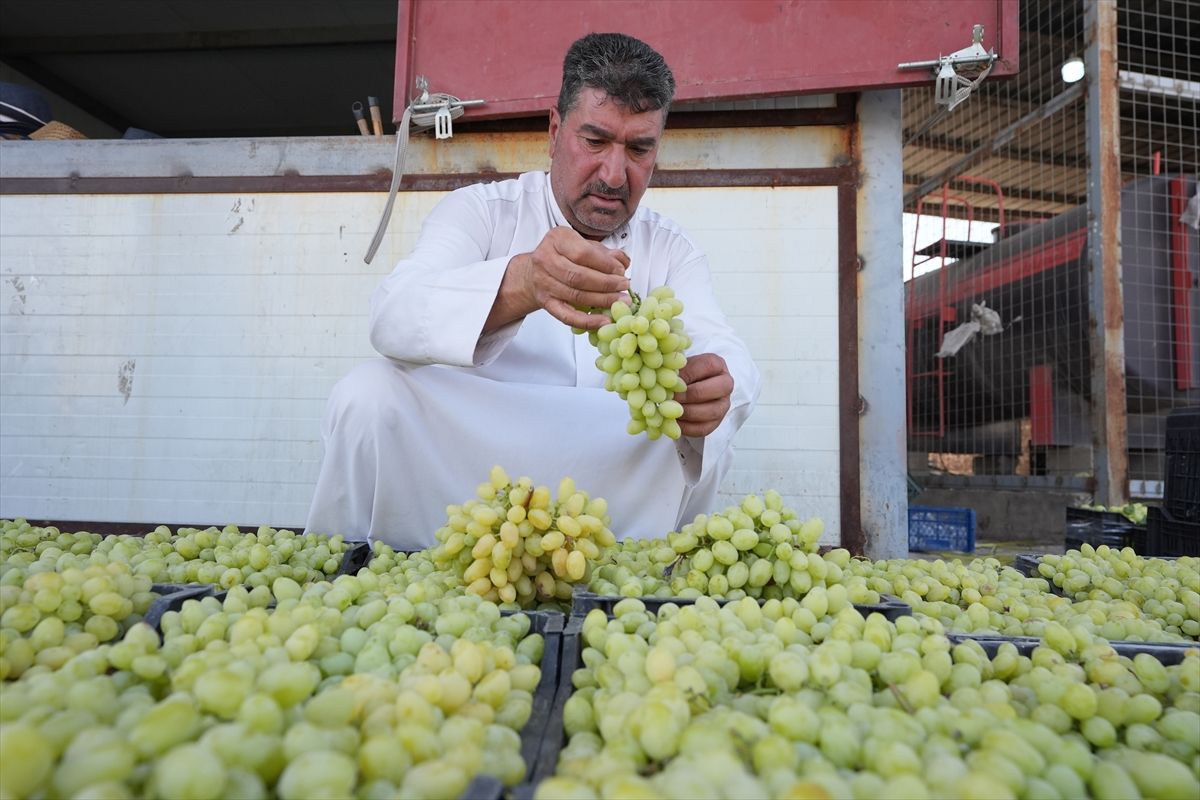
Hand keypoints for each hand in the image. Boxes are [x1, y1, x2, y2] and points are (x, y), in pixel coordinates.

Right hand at [488, 226, 629, 331]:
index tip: (620, 270)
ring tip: (620, 301)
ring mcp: (543, 283)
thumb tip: (623, 262)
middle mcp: (545, 259)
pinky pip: (567, 316)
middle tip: (624, 286)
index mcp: (557, 239)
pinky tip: (604, 321)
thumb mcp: (584, 245)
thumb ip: (605, 253)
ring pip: (576, 295)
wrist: (536, 270)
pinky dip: (588, 321)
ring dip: (602, 300)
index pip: (583, 253)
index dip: (605, 264)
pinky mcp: (545, 302)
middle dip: (606, 283)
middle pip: (579, 276)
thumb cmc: (565, 255)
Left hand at [675, 353, 733, 437]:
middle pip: (710, 390)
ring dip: (686, 412)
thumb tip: (665, 381)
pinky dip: (686, 427)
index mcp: (717, 365)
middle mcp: (725, 384)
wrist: (688, 389)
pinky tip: (672, 422)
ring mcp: (723, 405)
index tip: (669, 381)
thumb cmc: (683, 374)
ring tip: (670, 411)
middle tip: (670, 398)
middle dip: (687, 396)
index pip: (706, 366)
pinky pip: (703, 428)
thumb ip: (675, 371)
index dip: (686, 375)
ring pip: (709, 412)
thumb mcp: (679, 367)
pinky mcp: (716, 423)